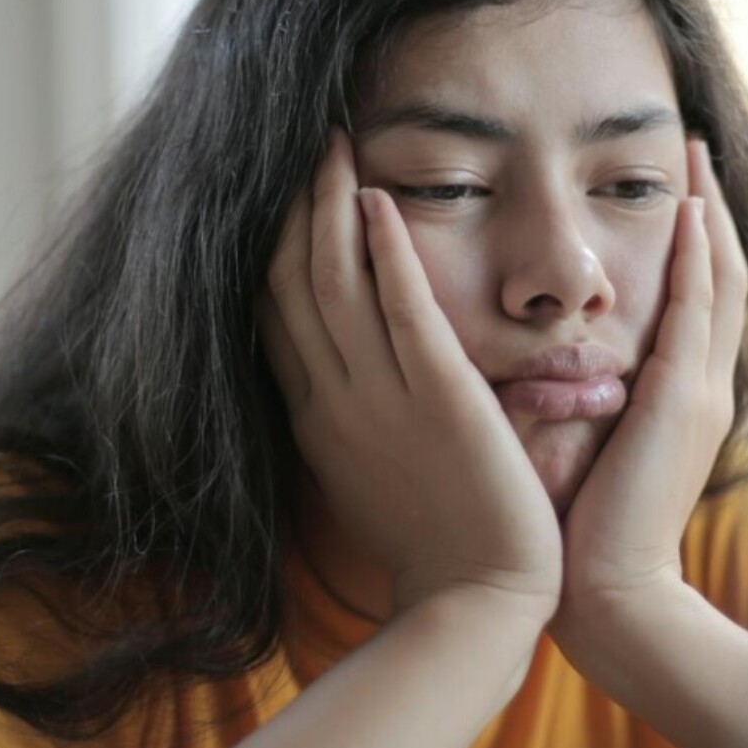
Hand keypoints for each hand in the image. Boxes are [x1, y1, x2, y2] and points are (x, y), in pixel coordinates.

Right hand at [258, 126, 562, 620]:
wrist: (477, 604)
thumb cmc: (434, 544)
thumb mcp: (369, 473)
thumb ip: (350, 417)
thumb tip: (340, 375)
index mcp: (318, 417)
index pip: (274, 315)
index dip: (270, 248)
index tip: (277, 196)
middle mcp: (334, 399)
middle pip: (290, 283)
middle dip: (291, 207)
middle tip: (302, 144)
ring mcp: (380, 397)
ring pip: (333, 282)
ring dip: (329, 205)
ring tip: (333, 143)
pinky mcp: (439, 396)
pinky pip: (401, 307)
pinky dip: (383, 249)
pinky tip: (377, 198)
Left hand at [550, 136, 747, 637]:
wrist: (611, 594)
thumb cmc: (583, 530)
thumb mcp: (591, 447)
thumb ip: (583, 398)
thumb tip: (541, 364)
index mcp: (678, 396)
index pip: (693, 299)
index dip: (688, 241)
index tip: (671, 189)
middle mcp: (701, 384)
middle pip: (716, 274)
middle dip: (706, 209)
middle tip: (693, 149)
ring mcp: (701, 389)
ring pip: (717, 278)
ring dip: (707, 213)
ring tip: (694, 157)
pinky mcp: (684, 399)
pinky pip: (698, 308)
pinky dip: (697, 255)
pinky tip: (688, 208)